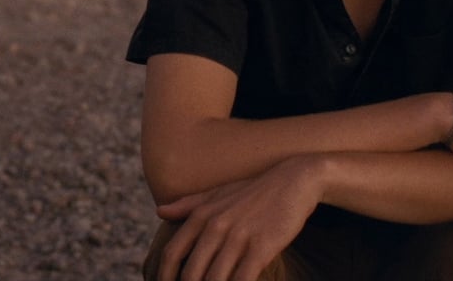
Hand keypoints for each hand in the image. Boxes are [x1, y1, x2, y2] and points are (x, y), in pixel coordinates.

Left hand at [154, 155, 323, 280]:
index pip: (172, 254)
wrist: (293, 181)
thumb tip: (159, 211)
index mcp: (200, 215)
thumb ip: (187, 205)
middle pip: (190, 274)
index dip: (164, 277)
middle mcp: (215, 226)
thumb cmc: (253, 191)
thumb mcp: (218, 193)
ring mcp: (237, 237)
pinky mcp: (261, 247)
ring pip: (214, 280)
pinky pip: (242, 280)